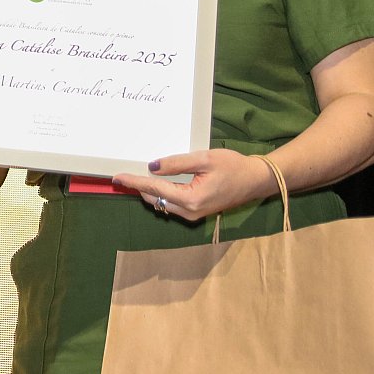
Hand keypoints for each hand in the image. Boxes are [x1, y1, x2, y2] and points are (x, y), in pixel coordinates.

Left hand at [112, 148, 276, 220]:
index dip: (134, 181)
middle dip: (139, 187)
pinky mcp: (196, 212)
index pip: (155, 189)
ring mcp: (193, 215)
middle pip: (155, 199)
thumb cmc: (234, 167)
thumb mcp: (204, 159)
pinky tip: (158, 181)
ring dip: (150, 191)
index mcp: (190, 199)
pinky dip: (162, 194)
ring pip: (162, 203)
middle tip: (125, 174)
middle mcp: (189, 212)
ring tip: (138, 175)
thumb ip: (177, 163)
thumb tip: (152, 166)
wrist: (256, 180)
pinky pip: (172, 204)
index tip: (117, 177)